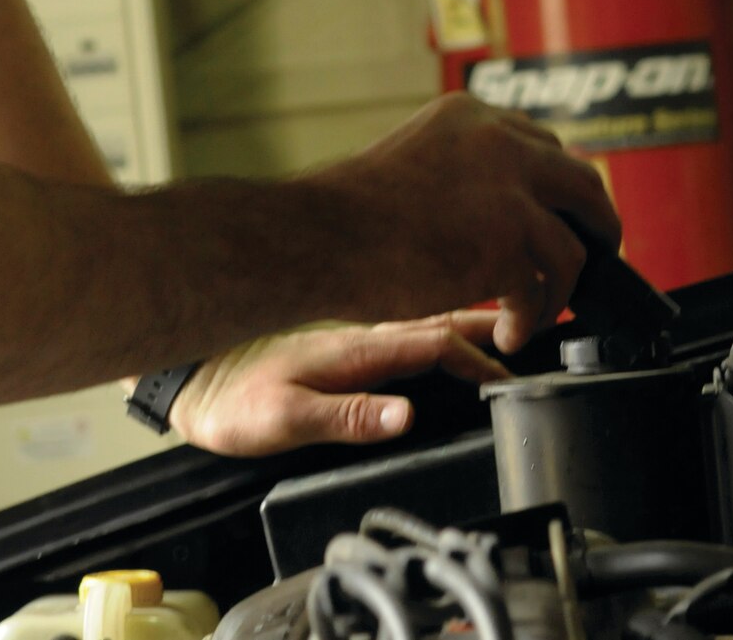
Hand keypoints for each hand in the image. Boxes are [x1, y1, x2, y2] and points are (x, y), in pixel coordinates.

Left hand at [168, 312, 510, 456]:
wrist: (188, 377)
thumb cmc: (230, 400)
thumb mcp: (284, 420)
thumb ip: (347, 417)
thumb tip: (407, 416)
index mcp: (357, 347)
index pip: (437, 343)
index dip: (484, 358)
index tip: (516, 375)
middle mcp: (362, 332)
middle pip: (444, 317)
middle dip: (496, 316)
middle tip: (544, 314)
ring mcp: (355, 331)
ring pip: (430, 314)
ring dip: (475, 313)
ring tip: (517, 312)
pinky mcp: (345, 340)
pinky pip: (410, 322)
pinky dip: (445, 320)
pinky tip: (453, 325)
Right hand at [304, 93, 621, 354]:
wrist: (318, 238)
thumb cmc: (349, 213)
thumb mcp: (416, 158)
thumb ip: (462, 166)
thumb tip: (498, 200)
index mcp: (474, 116)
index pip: (545, 146)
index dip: (558, 191)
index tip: (560, 219)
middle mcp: (500, 142)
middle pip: (583, 185)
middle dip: (595, 228)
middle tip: (592, 259)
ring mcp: (509, 192)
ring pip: (574, 245)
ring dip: (560, 288)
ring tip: (535, 313)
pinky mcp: (509, 244)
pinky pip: (546, 289)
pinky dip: (532, 318)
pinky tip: (509, 334)